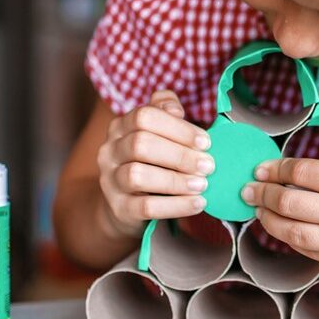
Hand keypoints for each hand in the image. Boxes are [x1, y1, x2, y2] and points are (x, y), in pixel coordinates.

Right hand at [96, 90, 214, 236]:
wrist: (127, 204)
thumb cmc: (152, 162)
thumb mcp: (159, 134)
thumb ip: (166, 113)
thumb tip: (175, 109)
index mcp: (121, 126)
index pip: (144, 116)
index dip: (178, 128)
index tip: (205, 142)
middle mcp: (110, 150)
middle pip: (140, 144)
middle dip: (180, 155)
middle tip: (208, 165)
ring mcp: (110, 180)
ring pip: (137, 175)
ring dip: (176, 181)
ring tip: (202, 184)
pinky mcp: (119, 208)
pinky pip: (145, 207)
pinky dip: (175, 206)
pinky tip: (197, 203)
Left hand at [241, 159, 318, 279]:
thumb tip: (312, 174)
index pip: (301, 172)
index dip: (277, 168)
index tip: (264, 166)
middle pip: (288, 202)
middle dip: (262, 193)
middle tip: (249, 187)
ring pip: (292, 232)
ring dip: (268, 219)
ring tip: (259, 209)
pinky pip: (312, 251)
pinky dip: (292, 239)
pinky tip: (285, 229)